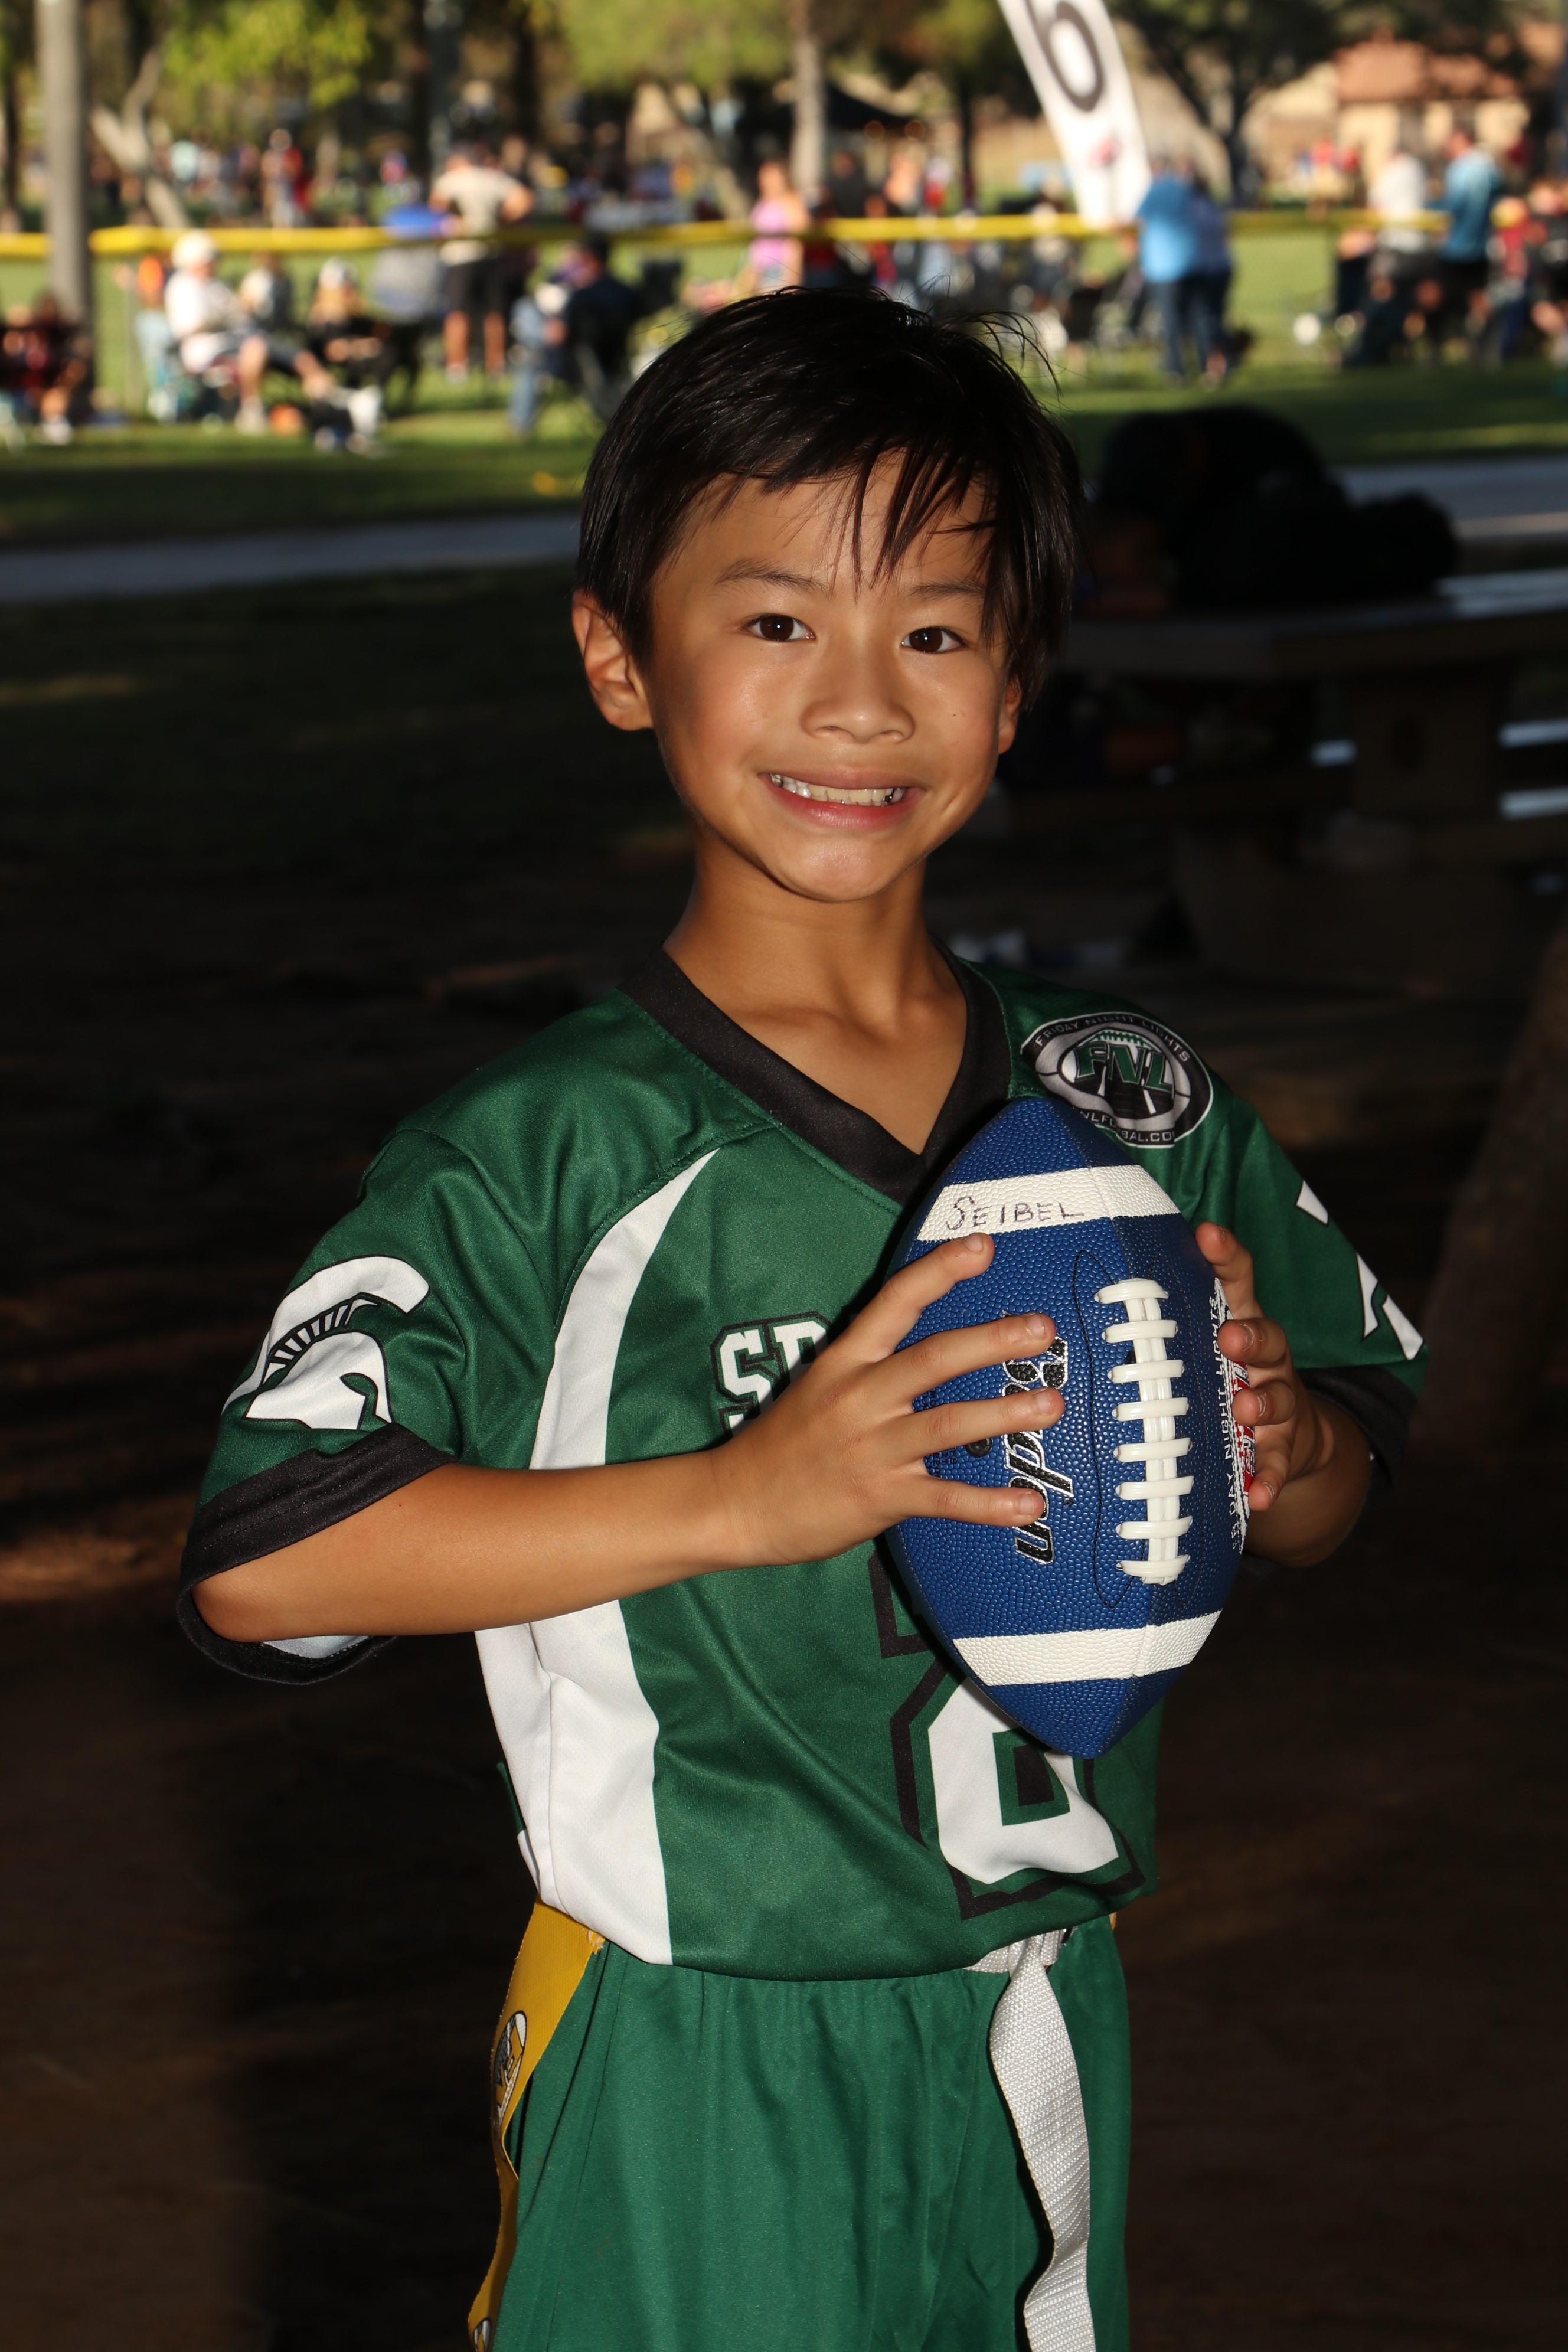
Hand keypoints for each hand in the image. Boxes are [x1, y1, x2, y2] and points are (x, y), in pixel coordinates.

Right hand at [709, 1233, 1063, 1566]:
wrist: (733, 1504)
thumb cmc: (782, 1444)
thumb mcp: (818, 1385)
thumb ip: (871, 1364)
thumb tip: (935, 1346)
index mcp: (844, 1362)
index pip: (895, 1303)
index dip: (940, 1272)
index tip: (983, 1247)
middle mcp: (860, 1398)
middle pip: (934, 1359)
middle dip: (992, 1341)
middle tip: (1042, 1329)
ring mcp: (872, 1448)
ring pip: (947, 1424)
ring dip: (1004, 1413)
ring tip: (1051, 1404)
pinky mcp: (880, 1497)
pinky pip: (945, 1499)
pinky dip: (990, 1504)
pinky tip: (1029, 1504)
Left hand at [1196, 1223, 1370, 1567]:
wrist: (1287, 1438)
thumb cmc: (1223, 1378)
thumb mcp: (1203, 1344)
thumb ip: (1165, 1320)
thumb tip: (1085, 1288)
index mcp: (1239, 1324)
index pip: (1238, 1281)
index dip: (1226, 1256)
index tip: (1206, 1233)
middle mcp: (1264, 1358)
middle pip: (1265, 1337)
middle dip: (1249, 1335)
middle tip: (1230, 1336)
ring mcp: (1278, 1402)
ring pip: (1277, 1397)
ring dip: (1261, 1403)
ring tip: (1245, 1409)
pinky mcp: (1283, 1448)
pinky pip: (1276, 1464)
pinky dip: (1268, 1479)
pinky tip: (1257, 1495)